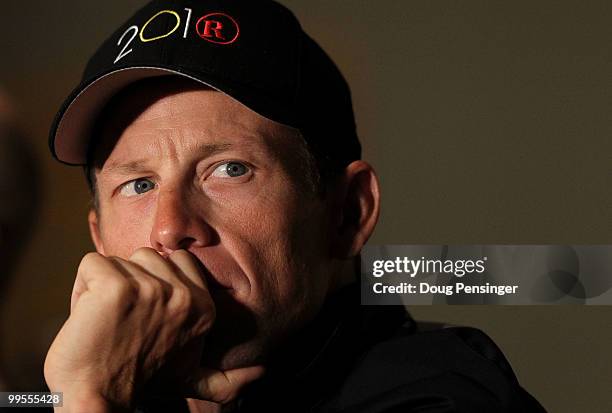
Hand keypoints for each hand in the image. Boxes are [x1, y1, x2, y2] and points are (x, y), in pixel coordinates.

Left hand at [44, 248, 263, 412]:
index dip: (155, 283)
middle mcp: (184, 295)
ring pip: (119, 260)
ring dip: (104, 286)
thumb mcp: (190, 377)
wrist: (98, 400)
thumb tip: (260, 373)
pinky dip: (81, 288)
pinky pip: (91, 264)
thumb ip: (224, 376)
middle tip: (124, 320)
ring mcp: (150, 289)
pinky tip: (88, 317)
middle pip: (148, 256)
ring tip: (106, 320)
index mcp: (204, 307)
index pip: (179, 261)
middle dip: (130, 282)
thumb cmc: (139, 383)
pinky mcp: (115, 288)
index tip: (144, 318)